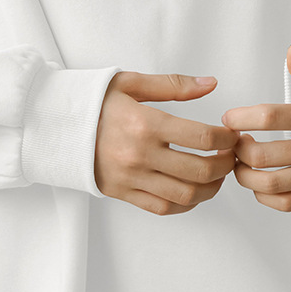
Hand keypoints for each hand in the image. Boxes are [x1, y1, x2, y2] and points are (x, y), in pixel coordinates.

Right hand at [95, 71, 239, 215]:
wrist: (58, 124)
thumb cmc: (95, 101)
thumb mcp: (131, 83)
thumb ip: (173, 85)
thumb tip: (210, 84)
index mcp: (144, 123)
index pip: (201, 138)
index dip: (226, 138)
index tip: (232, 135)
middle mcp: (139, 154)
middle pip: (200, 171)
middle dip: (225, 164)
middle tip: (230, 155)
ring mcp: (131, 177)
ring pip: (187, 195)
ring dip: (211, 187)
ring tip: (216, 174)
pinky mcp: (123, 193)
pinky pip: (164, 207)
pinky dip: (186, 204)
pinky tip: (193, 190)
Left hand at [220, 42, 290, 211]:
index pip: (270, 116)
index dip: (241, 117)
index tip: (228, 118)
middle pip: (263, 155)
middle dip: (238, 150)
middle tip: (231, 143)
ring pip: (270, 183)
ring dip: (244, 175)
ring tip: (238, 162)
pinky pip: (285, 203)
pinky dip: (263, 195)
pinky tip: (256, 181)